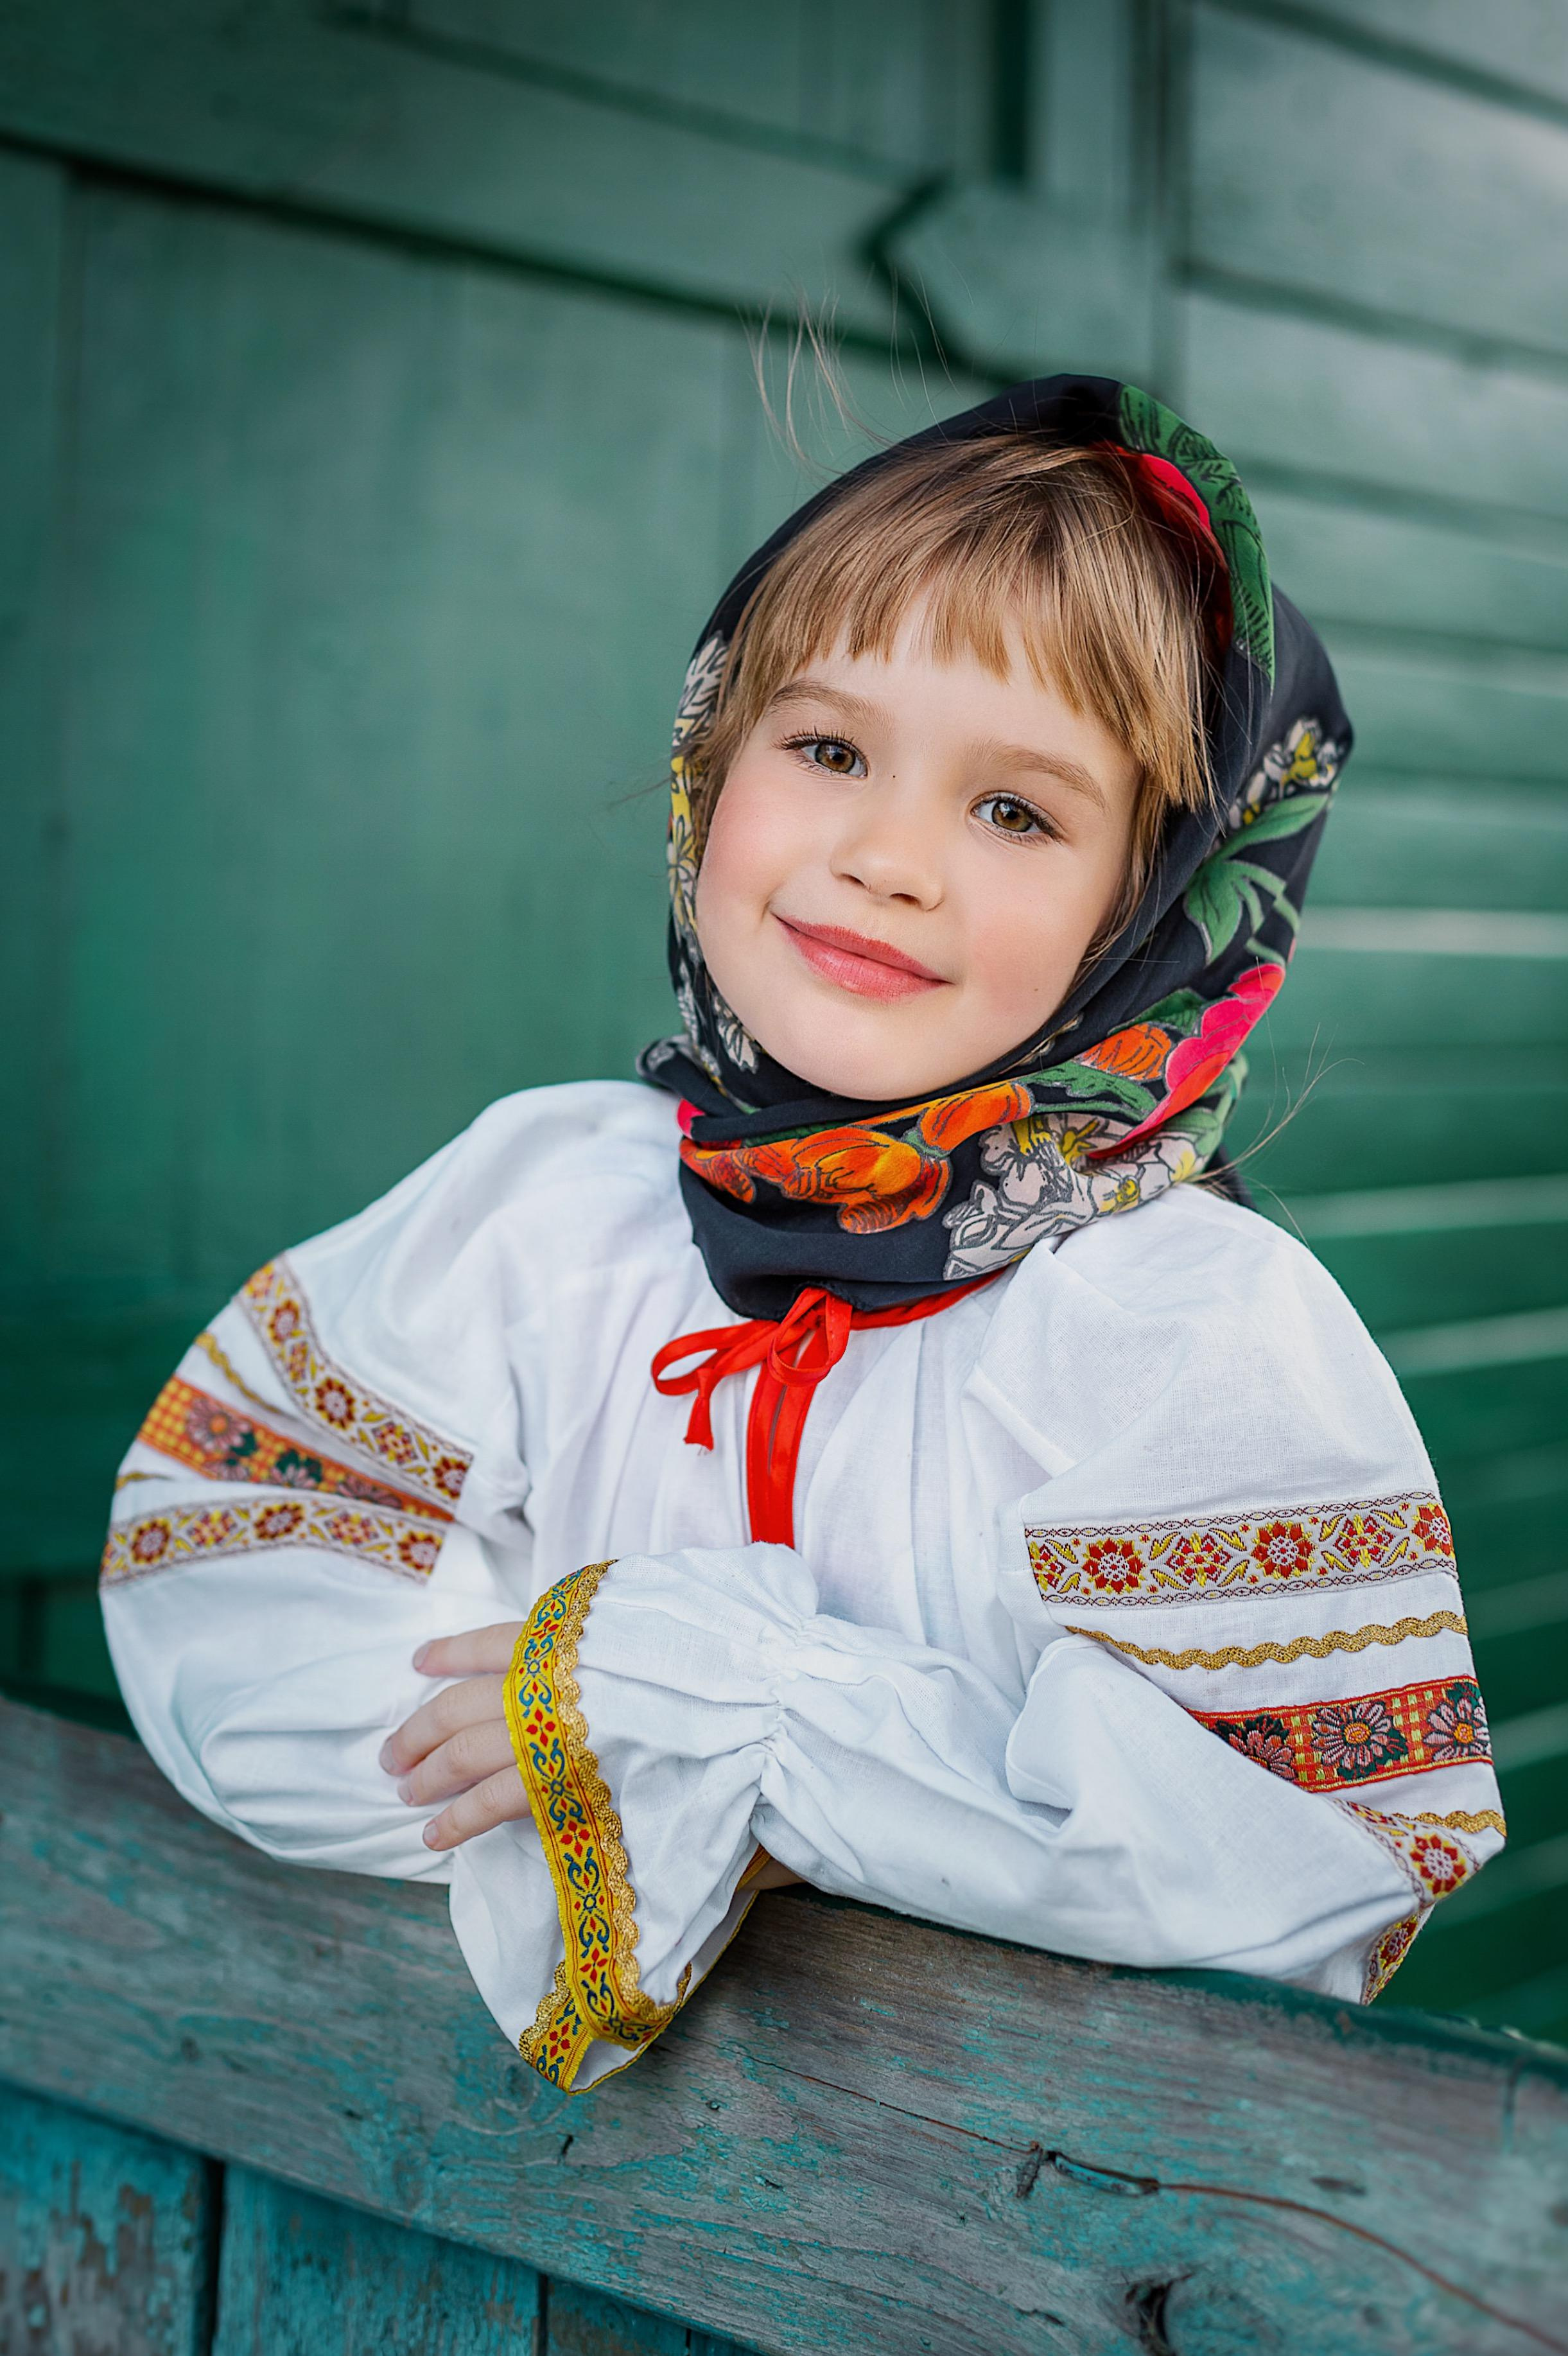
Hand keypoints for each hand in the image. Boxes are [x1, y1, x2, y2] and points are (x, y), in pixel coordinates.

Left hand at [382, 1621, 808, 1885]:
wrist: (770, 1703)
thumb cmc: (739, 1648)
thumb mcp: (678, 1602)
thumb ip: (630, 1617)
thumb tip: (603, 1632)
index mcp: (579, 1629)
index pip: (495, 1638)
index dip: (452, 1653)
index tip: (420, 1663)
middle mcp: (557, 1676)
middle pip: (466, 1702)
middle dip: (422, 1728)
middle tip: (394, 1752)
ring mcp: (558, 1730)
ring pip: (468, 1752)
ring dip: (428, 1773)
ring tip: (404, 1791)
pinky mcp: (569, 1784)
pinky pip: (495, 1803)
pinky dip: (458, 1818)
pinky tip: (434, 1833)